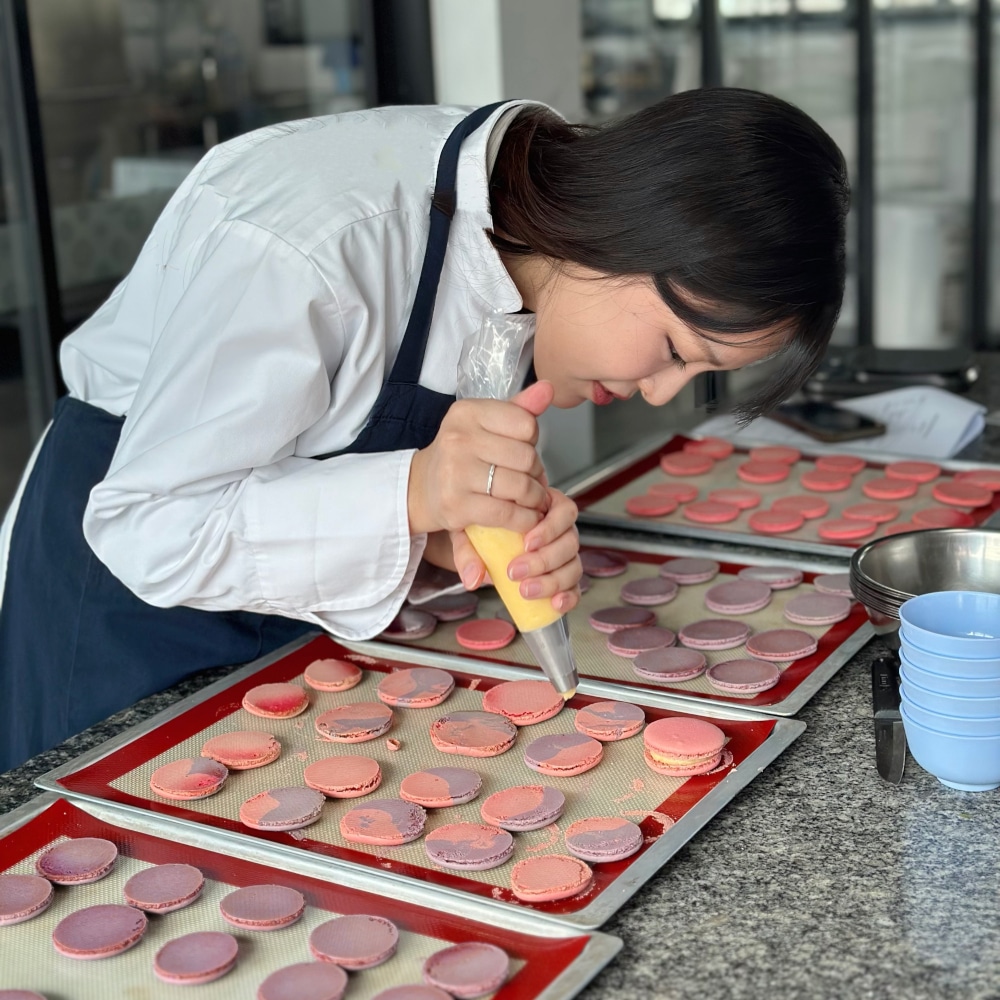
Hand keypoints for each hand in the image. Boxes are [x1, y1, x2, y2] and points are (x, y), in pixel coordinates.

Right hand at [408, 380, 553, 540]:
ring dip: (534, 498)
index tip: (523, 451)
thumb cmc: (461, 455)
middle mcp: (458, 439)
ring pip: (520, 487)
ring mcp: (455, 473)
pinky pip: (506, 514)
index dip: (533, 441)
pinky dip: (524, 519)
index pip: (525, 424)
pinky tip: (524, 517)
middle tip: (529, 480)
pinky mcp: (456, 505)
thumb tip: (548, 389)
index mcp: (467, 412)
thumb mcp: (485, 424)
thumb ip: (519, 408)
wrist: (422, 488)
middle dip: (535, 473)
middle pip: (526, 457)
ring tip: (530, 500)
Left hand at [450, 487, 580, 612]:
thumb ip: (468, 551)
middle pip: (570, 541)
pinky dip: (568, 596)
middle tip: (516, 571)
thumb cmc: (482, 528)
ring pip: (573, 565)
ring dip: (552, 581)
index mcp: (545, 508)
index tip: (526, 544)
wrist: (481, 543)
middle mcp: (560, 530)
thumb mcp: (470, 532)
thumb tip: (473, 578)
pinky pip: (575, 587)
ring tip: (526, 590)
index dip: (550, 528)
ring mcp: (564, 555)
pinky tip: (555, 603)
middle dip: (544, 560)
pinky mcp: (565, 577)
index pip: (564, 511)